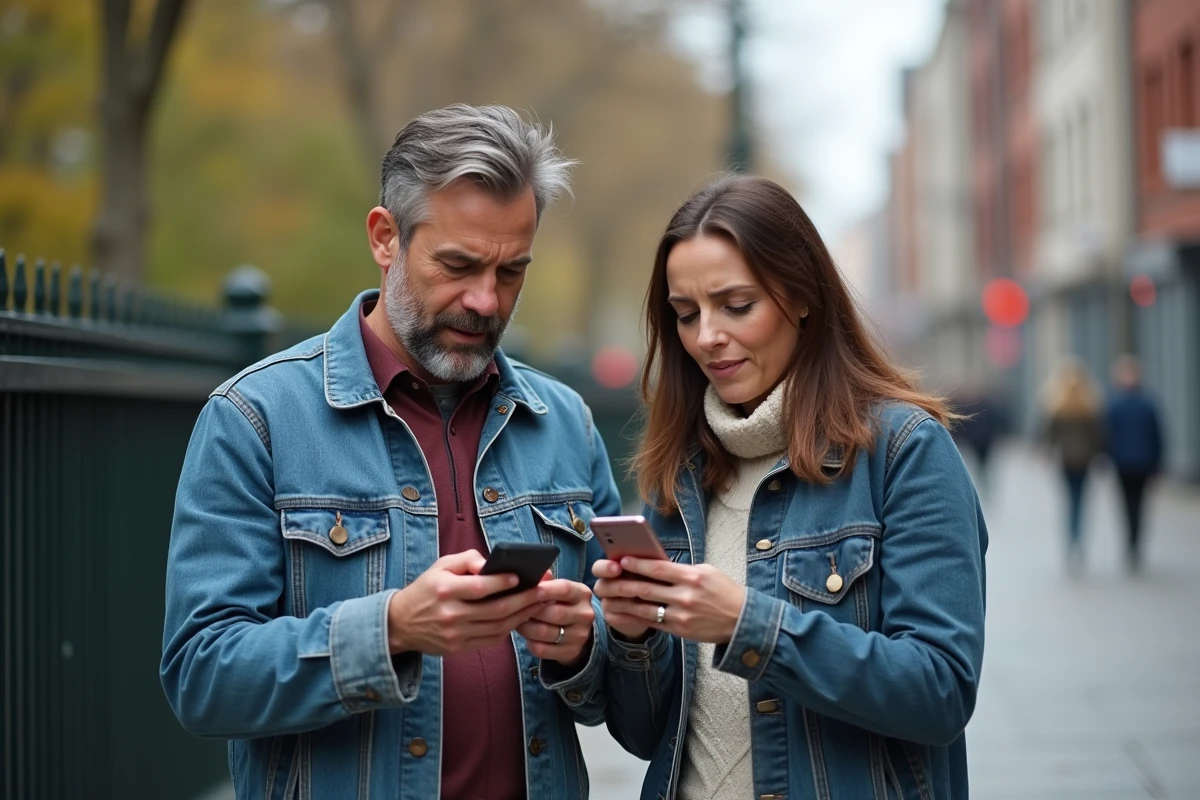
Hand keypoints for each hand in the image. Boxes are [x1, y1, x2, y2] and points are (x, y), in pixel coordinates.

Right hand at [387, 550, 544, 655]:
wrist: (400, 623)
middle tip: (544, 592)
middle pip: (496, 609)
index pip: (480, 587)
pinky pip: (491, 639)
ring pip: (498, 626)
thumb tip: (491, 563)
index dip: (503, 583)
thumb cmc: (426, 589)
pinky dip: (508, 628)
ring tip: (538, 604)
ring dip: (522, 615)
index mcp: (445, 590)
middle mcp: (450, 614)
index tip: (522, 577)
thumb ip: (467, 560)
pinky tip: (520, 617)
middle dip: (524, 600)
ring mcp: (455, 634)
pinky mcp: (458, 648)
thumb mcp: (440, 566)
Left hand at [517, 578, 595, 667]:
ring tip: (518, 621)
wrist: (577, 630)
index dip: (544, 590)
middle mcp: (585, 614)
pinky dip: (530, 643)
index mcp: (582, 594)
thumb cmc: (561, 603)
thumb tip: (535, 575)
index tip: (528, 590)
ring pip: (544, 632)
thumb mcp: (558, 590)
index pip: (564, 589)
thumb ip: (546, 582)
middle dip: (530, 611)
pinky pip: (542, 649)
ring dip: (526, 627)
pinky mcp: (570, 652)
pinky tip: (527, 636)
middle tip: (515, 609)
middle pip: (553, 613)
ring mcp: (579, 635)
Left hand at [595, 556, 745, 644]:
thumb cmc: (724, 591)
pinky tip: (624, 612)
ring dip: (624, 602)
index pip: (658, 568)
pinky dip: (636, 617)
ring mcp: (682, 614)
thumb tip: (655, 565)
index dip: (637, 564)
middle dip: (623, 583)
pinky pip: (653, 622)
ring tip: (609, 596)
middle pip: (646, 588)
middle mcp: (686, 595)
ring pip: (645, 608)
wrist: (743, 620)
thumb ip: (681, 570)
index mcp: (692, 576)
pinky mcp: (681, 630)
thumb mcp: (707, 572)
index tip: (621, 559)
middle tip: (607, 578)